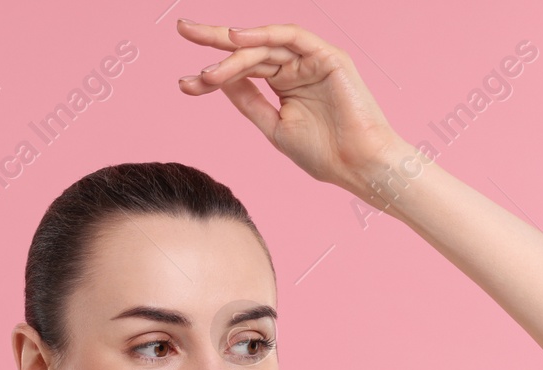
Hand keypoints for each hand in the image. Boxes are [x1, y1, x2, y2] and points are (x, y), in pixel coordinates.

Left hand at [175, 20, 408, 193]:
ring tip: (208, 67)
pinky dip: (264, 34)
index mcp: (284, 84)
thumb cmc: (324, 154)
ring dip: (233, 52)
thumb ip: (248, 100)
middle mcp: (296, 68)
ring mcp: (311, 60)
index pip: (242, 70)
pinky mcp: (327, 56)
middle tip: (182, 30)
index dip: (212, 75)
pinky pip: (291, 35)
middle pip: (248, 49)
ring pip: (264, 45)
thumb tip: (218, 80)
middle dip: (213, 42)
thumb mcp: (274, 127)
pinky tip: (238, 38)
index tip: (184, 84)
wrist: (359, 166)